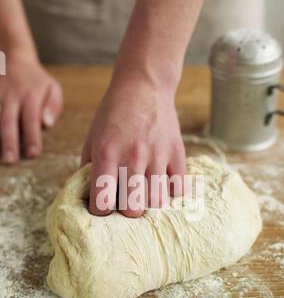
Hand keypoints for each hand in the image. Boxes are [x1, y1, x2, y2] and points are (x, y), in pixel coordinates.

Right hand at [0, 50, 62, 163]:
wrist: (11, 55)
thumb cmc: (36, 81)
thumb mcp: (52, 88)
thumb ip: (52, 107)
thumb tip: (47, 124)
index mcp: (31, 96)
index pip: (32, 120)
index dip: (32, 138)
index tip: (33, 155)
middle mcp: (11, 96)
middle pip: (8, 122)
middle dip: (9, 143)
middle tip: (10, 162)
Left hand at [82, 76, 185, 217]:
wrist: (143, 85)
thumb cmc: (113, 113)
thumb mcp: (92, 137)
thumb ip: (88, 168)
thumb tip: (90, 196)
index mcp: (107, 154)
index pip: (103, 202)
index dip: (100, 211)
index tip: (102, 207)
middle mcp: (133, 157)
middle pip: (133, 209)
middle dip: (127, 211)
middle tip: (125, 201)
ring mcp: (158, 155)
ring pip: (157, 202)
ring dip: (149, 203)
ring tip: (144, 195)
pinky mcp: (177, 152)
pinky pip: (180, 187)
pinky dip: (172, 192)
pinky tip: (163, 185)